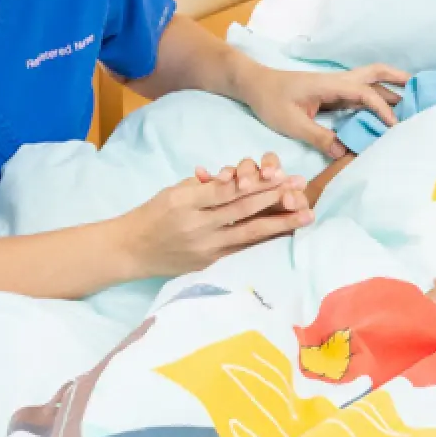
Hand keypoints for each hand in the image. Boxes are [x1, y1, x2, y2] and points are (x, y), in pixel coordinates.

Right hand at [118, 157, 312, 277]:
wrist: (130, 251)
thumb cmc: (152, 214)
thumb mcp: (173, 190)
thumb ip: (205, 186)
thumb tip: (236, 178)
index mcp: (185, 202)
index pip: (228, 189)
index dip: (257, 181)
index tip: (281, 172)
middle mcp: (197, 227)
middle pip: (243, 209)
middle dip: (275, 196)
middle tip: (301, 186)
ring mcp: (205, 249)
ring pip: (249, 233)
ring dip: (280, 223)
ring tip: (305, 215)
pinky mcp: (209, 264)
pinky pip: (241, 250)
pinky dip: (263, 241)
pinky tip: (284, 235)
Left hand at [236, 64, 407, 158]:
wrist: (255, 85)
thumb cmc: (271, 100)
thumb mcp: (291, 122)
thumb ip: (318, 136)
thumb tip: (343, 152)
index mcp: (330, 85)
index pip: (363, 94)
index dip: (380, 109)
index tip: (392, 126)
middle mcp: (337, 81)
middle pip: (373, 74)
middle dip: (396, 79)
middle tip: (419, 87)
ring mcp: (334, 86)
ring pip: (368, 82)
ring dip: (388, 87)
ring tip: (410, 98)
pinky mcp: (330, 93)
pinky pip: (359, 92)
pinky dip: (375, 96)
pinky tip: (381, 109)